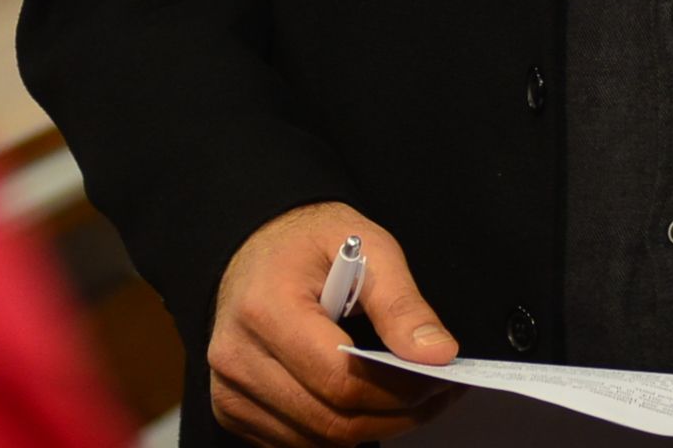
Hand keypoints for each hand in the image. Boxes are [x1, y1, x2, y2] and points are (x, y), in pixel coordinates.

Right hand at [208, 202, 457, 446]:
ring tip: (410, 396)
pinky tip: (367, 402)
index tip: (443, 378)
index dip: (400, 389)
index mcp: (266, 309)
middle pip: (332, 421)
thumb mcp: (366, 246)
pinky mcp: (232, 410)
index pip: (341, 379)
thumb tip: (438, 356)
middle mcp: (237, 357)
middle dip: (397, 414)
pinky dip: (340, 433)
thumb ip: (401, 303)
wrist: (253, 248)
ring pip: (318, 441)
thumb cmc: (309, 243)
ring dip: (374, 427)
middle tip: (438, 392)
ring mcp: (230, 391)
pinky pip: (298, 444)